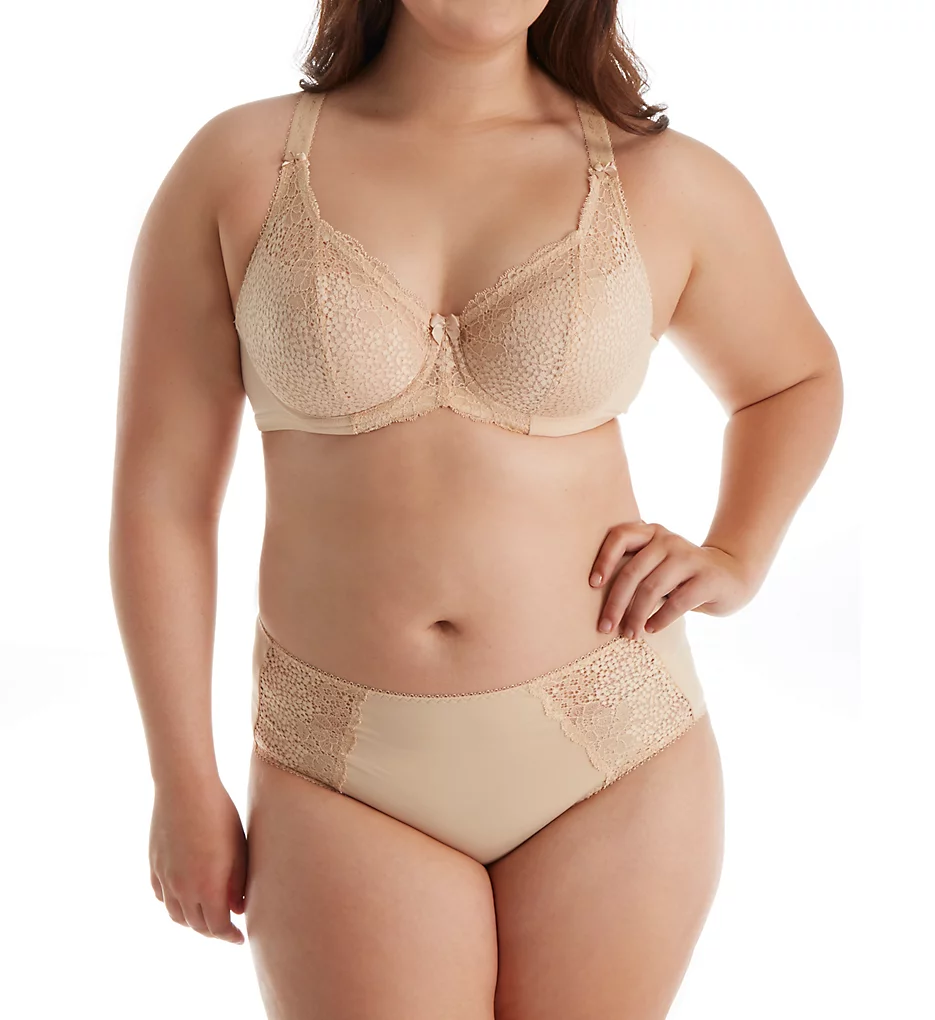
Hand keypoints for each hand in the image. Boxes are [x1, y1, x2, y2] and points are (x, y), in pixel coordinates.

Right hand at [149, 780, 247, 944]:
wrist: (185, 789)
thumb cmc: (219, 814)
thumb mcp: (238, 849)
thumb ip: (238, 883)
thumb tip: (237, 908)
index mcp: (207, 887)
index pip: (218, 927)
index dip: (229, 936)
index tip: (240, 938)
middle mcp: (182, 889)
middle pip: (196, 924)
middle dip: (213, 930)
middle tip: (226, 928)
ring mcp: (165, 878)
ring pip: (176, 915)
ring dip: (192, 921)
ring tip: (206, 917)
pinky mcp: (154, 866)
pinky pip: (162, 896)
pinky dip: (174, 904)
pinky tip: (184, 898)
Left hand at [589, 520, 756, 637]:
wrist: (732, 575)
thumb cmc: (682, 575)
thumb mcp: (658, 564)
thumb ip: (635, 569)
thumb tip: (597, 602)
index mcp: (651, 533)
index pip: (620, 536)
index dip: (603, 559)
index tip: (593, 584)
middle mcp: (668, 540)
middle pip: (633, 571)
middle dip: (615, 603)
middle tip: (605, 627)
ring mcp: (689, 557)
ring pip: (652, 588)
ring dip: (636, 615)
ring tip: (629, 634)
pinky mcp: (707, 578)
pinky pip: (677, 602)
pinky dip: (661, 619)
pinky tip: (651, 629)